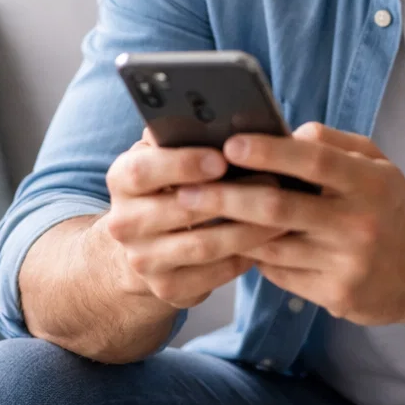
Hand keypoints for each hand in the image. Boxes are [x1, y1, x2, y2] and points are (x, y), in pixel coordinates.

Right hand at [98, 129, 287, 309]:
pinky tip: (267, 242)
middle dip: (232, 197)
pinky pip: (212, 275)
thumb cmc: (169, 184)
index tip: (222, 159)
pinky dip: (243, 258)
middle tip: (274, 184)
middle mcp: (124, 222)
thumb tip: (219, 115)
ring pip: (202, 246)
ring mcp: (143, 260)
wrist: (144, 245)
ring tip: (282, 213)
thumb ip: (181, 135)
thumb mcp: (165, 155)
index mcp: (122, 179)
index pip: (143, 171)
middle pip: (179, 211)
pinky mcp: (167, 289)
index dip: (183, 164)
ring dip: (247, 230)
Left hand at [175, 123, 404, 325]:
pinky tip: (238, 243)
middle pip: (279, 208)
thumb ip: (333, 144)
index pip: (315, 162)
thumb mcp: (377, 165)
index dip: (270, 152)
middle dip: (226, 197)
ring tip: (196, 215)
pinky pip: (280, 274)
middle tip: (185, 190)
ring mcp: (347, 265)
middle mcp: (359, 225)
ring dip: (230, 230)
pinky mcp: (336, 298)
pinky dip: (257, 256)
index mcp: (370, 184)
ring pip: (272, 246)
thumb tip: (284, 133)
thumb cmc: (392, 207)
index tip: (230, 144)